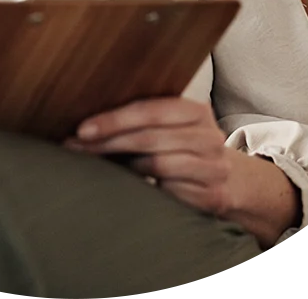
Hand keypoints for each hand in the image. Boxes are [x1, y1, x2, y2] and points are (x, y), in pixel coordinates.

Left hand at [64, 96, 238, 217]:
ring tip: (101, 166)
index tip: (83, 129)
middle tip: (76, 148)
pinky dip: (147, 189)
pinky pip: (168, 192)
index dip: (114, 119)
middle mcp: (209, 136)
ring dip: (125, 167)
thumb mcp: (173, 126)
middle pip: (149, 138)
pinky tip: (132, 186)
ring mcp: (214, 167)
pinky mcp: (212, 196)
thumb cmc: (185, 147)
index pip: (150, 110)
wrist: (231, 180)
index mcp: (197, 110)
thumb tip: (88, 120)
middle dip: (108, 143)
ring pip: (157, 165)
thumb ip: (144, 118)